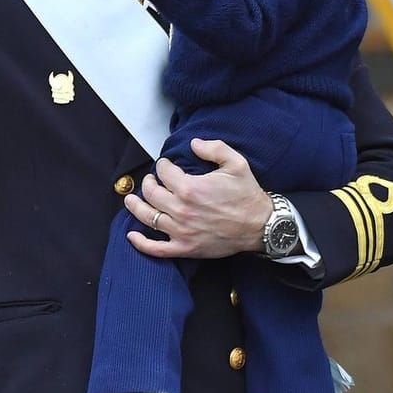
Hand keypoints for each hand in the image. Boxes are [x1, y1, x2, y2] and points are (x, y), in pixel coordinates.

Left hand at [124, 138, 270, 258]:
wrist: (261, 226)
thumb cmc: (247, 195)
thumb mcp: (236, 164)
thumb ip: (214, 148)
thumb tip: (193, 143)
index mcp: (191, 188)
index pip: (163, 172)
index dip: (162, 165)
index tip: (164, 165)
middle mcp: (181, 209)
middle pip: (151, 193)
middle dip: (148, 183)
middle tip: (151, 180)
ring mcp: (181, 230)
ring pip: (147, 217)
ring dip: (135, 206)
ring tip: (130, 199)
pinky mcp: (185, 247)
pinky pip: (156, 248)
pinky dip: (140, 243)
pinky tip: (131, 235)